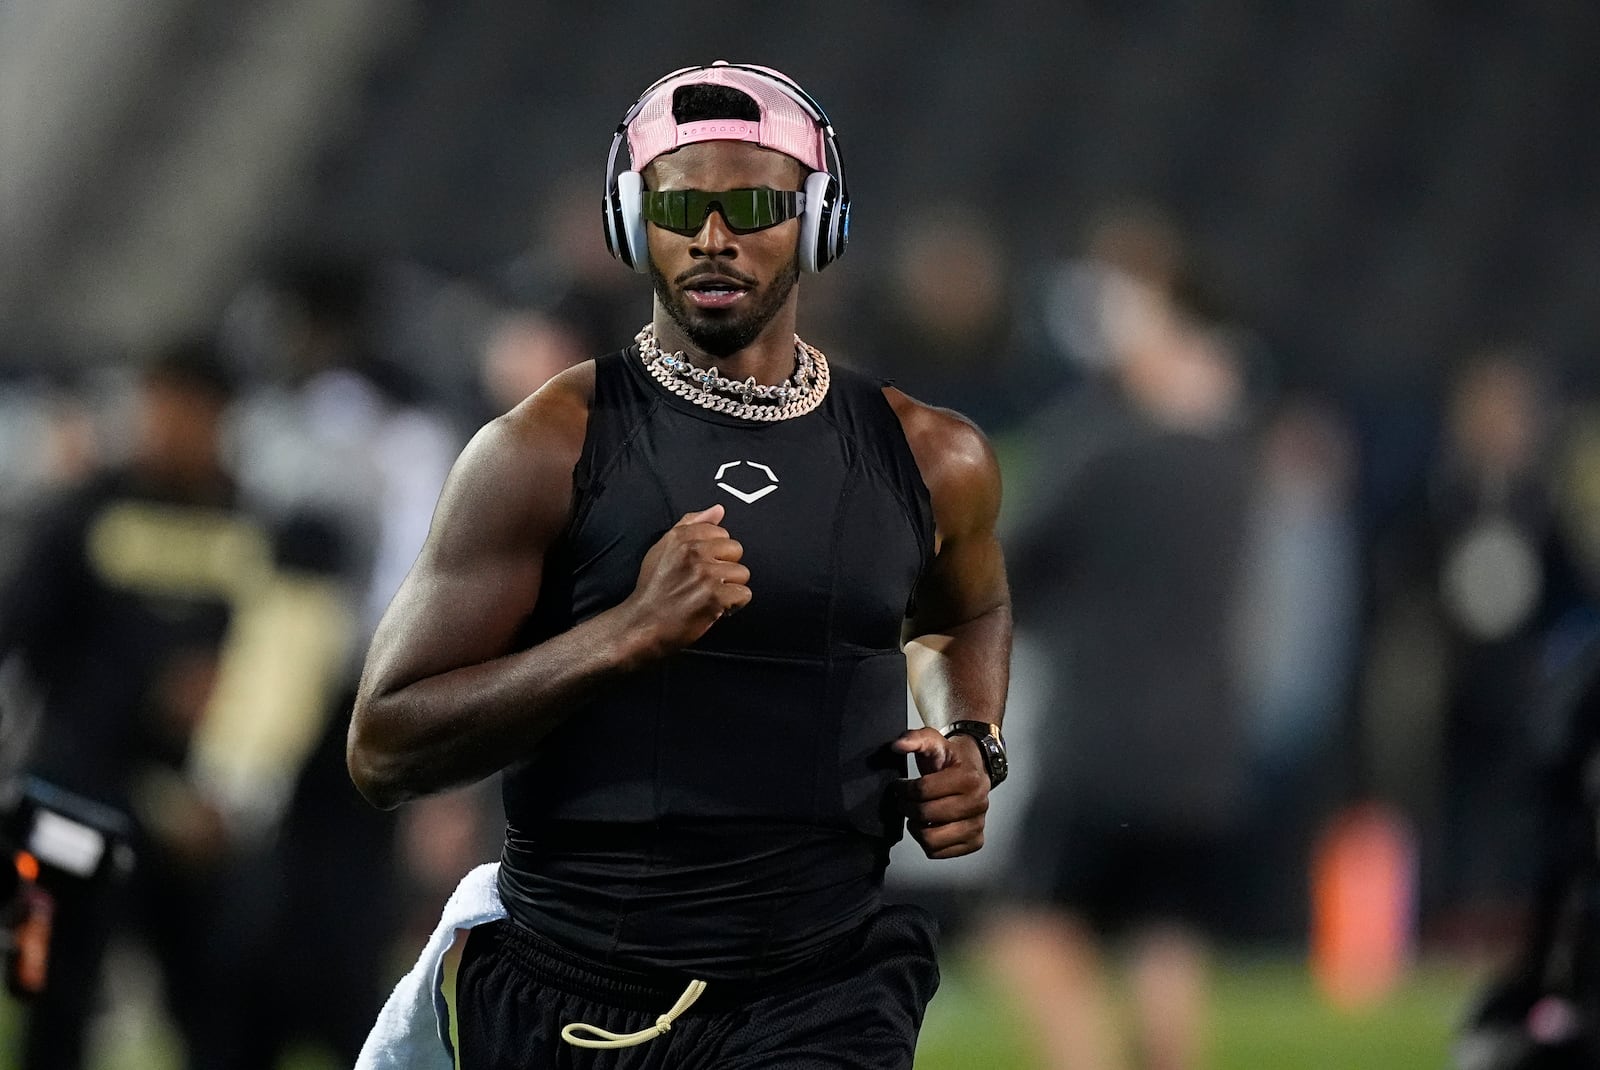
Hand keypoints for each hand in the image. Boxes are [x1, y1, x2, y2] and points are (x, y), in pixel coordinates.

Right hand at [624, 504, 751, 655]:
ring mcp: (705, 574)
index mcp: (680, 537)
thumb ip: (690, 525)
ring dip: (730, 588)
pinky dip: (733, 605)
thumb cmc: (653, 590)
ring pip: (742, 573)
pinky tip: (716, 608)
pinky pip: (743, 594)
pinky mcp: (714, 597)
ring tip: (710, 596)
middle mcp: (693, 552)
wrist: (642, 624)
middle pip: (735, 550)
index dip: (715, 552)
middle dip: (725, 568)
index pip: (720, 532)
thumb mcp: (663, 549)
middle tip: (707, 583)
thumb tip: (718, 510)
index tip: (703, 565)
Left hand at [893, 727, 989, 858]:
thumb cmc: (951, 759)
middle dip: (907, 807)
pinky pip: (939, 853)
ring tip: (916, 815)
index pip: (922, 791)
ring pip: (931, 839)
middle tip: (905, 801)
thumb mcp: (933, 741)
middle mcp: (978, 803)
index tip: (900, 785)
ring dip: (916, 828)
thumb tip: (897, 745)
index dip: (903, 789)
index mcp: (969, 778)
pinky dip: (928, 842)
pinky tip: (929, 826)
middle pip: (925, 815)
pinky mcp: (975, 841)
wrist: (975, 770)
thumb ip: (914, 738)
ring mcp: (978, 825)